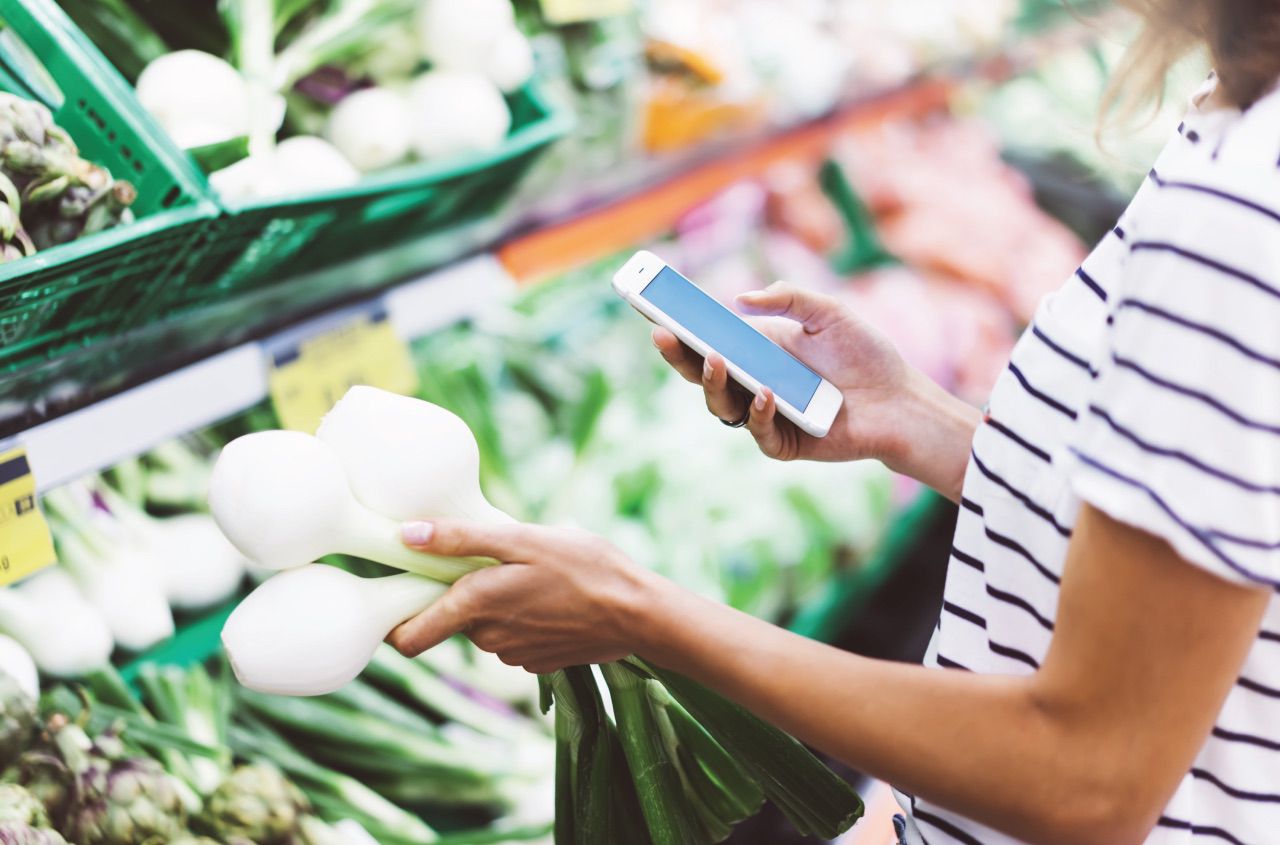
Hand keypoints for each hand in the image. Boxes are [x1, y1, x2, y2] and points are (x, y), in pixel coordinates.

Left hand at [387, 519, 662, 672]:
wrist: (638, 612)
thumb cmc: (584, 566)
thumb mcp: (523, 539)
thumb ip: (461, 539)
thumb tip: (407, 535)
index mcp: (475, 606)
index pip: (409, 639)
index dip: (399, 619)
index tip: (409, 591)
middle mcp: (488, 638)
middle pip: (454, 620)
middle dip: (466, 595)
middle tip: (499, 563)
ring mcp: (515, 655)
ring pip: (486, 628)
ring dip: (498, 605)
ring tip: (534, 577)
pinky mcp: (539, 662)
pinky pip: (514, 638)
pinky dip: (524, 619)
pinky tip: (551, 599)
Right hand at [654, 281, 911, 462]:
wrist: (900, 400)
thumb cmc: (865, 355)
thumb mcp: (828, 312)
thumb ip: (788, 297)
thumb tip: (739, 299)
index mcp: (756, 350)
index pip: (707, 339)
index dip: (678, 326)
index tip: (652, 306)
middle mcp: (752, 382)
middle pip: (701, 373)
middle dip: (678, 355)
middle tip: (663, 334)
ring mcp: (764, 414)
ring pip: (721, 404)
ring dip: (712, 383)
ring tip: (716, 360)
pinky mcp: (782, 442)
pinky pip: (757, 430)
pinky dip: (757, 411)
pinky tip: (765, 394)